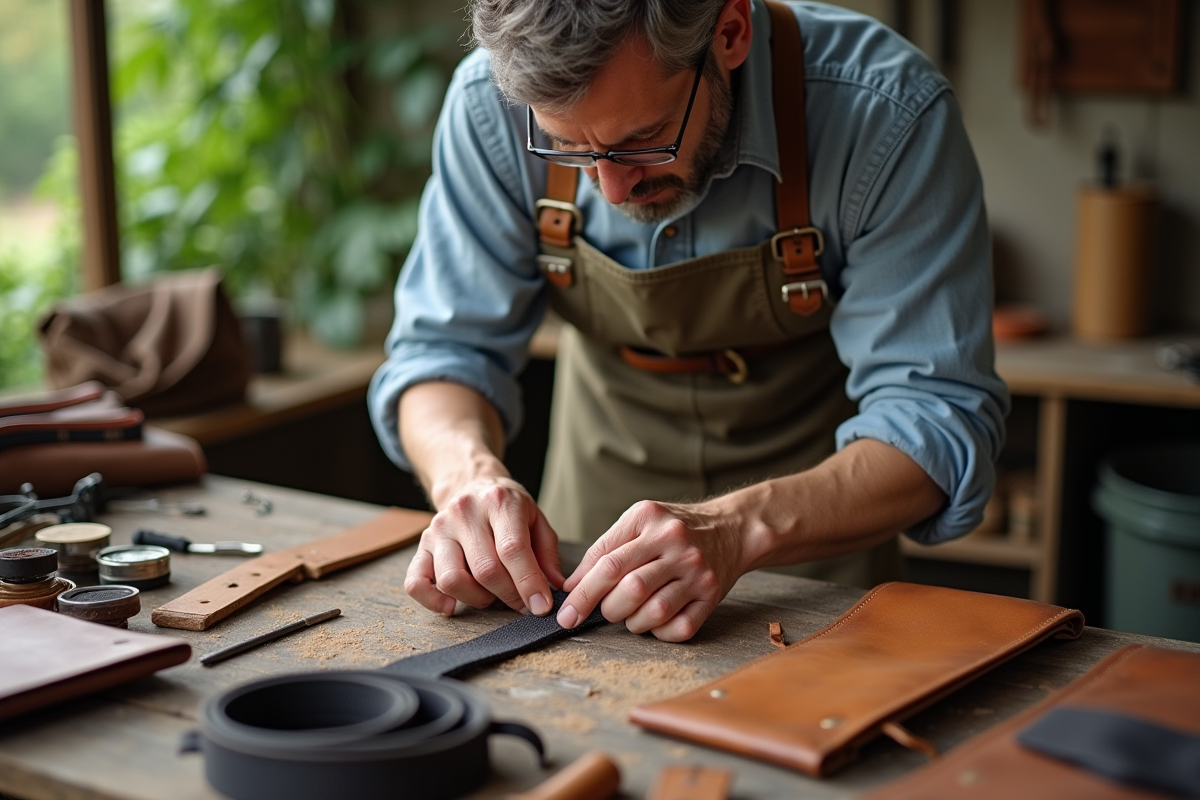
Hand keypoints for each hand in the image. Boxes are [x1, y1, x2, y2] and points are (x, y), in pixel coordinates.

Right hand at [404, 477, 564, 616]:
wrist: (471, 484)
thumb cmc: (507, 508)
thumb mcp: (535, 519)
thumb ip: (547, 554)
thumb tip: (556, 589)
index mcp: (499, 501)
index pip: (512, 549)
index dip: (528, 583)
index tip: (541, 606)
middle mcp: (465, 512)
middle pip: (485, 569)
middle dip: (509, 596)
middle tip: (521, 603)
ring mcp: (439, 529)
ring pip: (452, 579)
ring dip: (477, 599)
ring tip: (491, 596)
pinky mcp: (421, 545)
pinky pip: (415, 582)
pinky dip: (432, 601)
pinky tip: (452, 604)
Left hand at [556, 500, 749, 641]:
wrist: (732, 528)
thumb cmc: (674, 529)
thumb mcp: (639, 522)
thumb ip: (604, 550)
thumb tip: (572, 587)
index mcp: (649, 520)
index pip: (607, 563)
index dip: (582, 593)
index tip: (566, 612)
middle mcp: (675, 544)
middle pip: (629, 589)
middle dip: (607, 609)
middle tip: (605, 610)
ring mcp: (697, 571)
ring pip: (653, 612)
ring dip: (633, 622)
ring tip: (631, 614)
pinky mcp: (712, 595)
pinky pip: (680, 629)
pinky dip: (660, 632)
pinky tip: (656, 621)